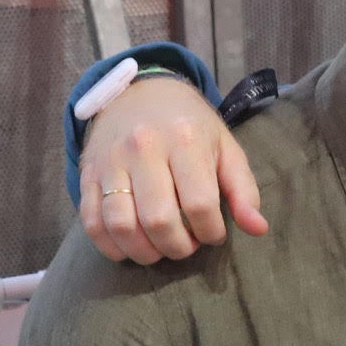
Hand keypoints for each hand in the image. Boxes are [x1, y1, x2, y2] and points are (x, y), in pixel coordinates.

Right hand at [77, 75, 265, 263]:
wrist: (141, 92)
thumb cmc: (190, 126)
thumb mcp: (226, 148)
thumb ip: (244, 190)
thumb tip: (259, 229)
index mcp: (185, 140)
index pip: (199, 203)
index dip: (210, 232)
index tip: (213, 234)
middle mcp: (143, 149)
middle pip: (158, 219)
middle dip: (178, 247)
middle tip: (187, 246)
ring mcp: (110, 162)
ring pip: (121, 224)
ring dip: (144, 252)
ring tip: (161, 250)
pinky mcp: (87, 173)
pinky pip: (91, 222)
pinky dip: (110, 246)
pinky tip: (131, 247)